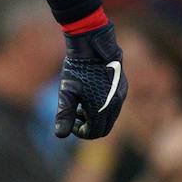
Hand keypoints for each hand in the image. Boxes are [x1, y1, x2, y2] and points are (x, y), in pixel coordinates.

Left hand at [55, 23, 127, 139]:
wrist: (93, 45)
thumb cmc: (77, 68)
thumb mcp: (66, 92)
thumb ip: (64, 115)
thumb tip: (60, 136)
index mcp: (101, 108)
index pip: (93, 133)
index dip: (79, 132)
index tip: (69, 123)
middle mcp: (115, 104)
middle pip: (103, 128)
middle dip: (88, 126)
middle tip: (74, 115)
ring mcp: (120, 96)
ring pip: (109, 118)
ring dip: (94, 117)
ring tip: (79, 105)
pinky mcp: (121, 88)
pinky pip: (114, 107)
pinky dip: (102, 108)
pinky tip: (89, 97)